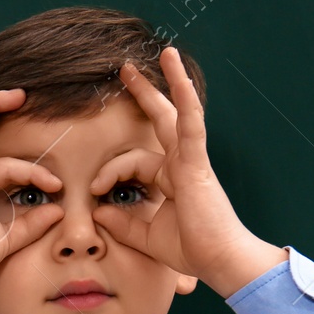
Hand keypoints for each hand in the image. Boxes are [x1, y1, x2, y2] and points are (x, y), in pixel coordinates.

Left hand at [89, 47, 258, 284]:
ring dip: (170, 82)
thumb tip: (97, 211)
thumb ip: (122, 222)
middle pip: (161, 120)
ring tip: (164, 53)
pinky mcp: (197, 163)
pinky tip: (179, 77)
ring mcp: (190, 160)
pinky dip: (186, 100)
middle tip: (125, 70)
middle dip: (144, 94)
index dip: (108, 173)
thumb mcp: (145, 236)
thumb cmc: (190, 249)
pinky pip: (191, 125)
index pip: (132, 162)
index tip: (93, 192)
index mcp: (169, 178)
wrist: (219, 260)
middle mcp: (180, 163)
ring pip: (178, 114)